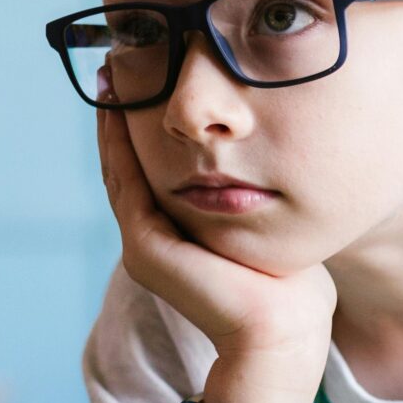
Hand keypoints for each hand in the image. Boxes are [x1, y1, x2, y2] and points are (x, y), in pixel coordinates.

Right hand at [94, 90, 332, 402]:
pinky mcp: (146, 249)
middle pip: (127, 167)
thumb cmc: (290, 292)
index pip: (149, 173)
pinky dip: (119, 147)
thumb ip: (253, 205)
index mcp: (177, 238)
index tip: (144, 84)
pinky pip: (126, 185)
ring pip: (119, 171)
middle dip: (121, 118)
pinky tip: (120, 112)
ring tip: (113, 79)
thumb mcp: (266, 233)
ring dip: (113, 125)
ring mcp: (145, 246)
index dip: (141, 131)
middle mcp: (153, 241)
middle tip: (116, 67)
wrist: (283, 335)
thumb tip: (272, 174)